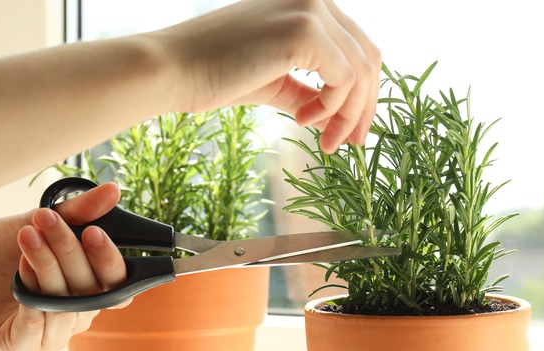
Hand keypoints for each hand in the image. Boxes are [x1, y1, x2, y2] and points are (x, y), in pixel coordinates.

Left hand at [0, 182, 126, 350]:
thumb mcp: (36, 224)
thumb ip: (77, 212)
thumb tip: (113, 191)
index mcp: (88, 288)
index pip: (118, 282)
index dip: (110, 260)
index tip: (94, 231)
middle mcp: (76, 314)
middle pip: (93, 290)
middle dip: (69, 251)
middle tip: (46, 220)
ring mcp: (53, 335)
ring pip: (67, 306)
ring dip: (47, 268)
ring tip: (27, 236)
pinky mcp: (24, 349)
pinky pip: (40, 328)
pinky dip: (32, 297)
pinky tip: (20, 270)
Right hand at [156, 0, 381, 152]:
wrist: (173, 69)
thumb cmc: (215, 74)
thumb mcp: (277, 81)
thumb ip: (311, 91)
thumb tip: (343, 118)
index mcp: (309, 4)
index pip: (358, 48)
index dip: (363, 93)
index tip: (353, 131)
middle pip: (369, 57)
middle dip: (363, 107)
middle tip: (351, 143)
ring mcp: (311, 9)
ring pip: (362, 71)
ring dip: (347, 114)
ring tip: (325, 140)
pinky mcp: (305, 30)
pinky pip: (345, 79)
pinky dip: (331, 108)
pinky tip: (301, 121)